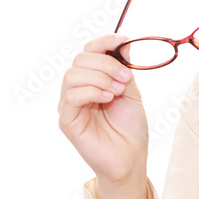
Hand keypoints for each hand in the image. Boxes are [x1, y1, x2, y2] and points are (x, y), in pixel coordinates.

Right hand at [58, 34, 149, 188]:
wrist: (130, 158)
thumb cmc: (130, 128)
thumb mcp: (131, 92)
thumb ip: (123, 69)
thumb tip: (122, 42)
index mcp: (92, 80)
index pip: (89, 52)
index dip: (104, 42)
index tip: (123, 39)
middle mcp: (77, 90)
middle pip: (80, 59)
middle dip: (106, 64)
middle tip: (125, 79)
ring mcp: (69, 105)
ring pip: (73, 75)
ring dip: (100, 78)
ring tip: (117, 92)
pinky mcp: (67, 120)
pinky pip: (71, 96)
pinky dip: (92, 91)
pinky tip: (107, 98)